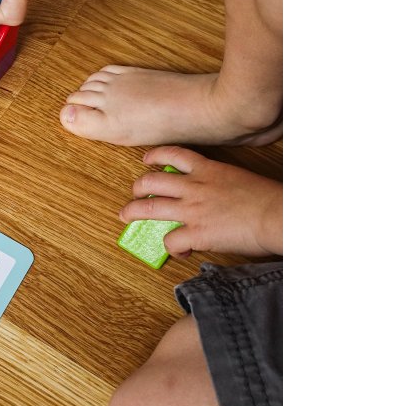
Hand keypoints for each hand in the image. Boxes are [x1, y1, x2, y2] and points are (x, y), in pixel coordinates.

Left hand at [119, 146, 282, 258]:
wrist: (278, 215)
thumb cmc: (269, 199)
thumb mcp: (240, 179)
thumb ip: (221, 183)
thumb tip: (215, 196)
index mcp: (209, 169)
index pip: (174, 154)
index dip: (155, 156)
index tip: (146, 160)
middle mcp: (195, 186)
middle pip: (152, 180)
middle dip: (138, 187)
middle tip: (135, 193)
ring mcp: (192, 209)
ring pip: (150, 207)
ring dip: (133, 211)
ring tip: (126, 215)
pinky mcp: (196, 232)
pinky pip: (170, 240)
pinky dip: (171, 247)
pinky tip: (180, 250)